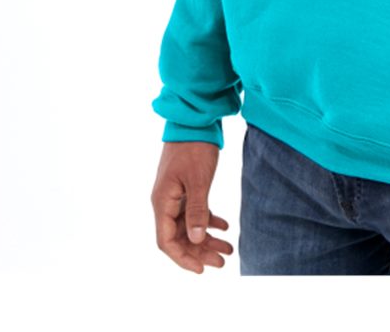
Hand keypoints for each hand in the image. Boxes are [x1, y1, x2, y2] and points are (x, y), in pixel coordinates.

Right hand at [152, 140, 234, 272]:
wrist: (194, 120)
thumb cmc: (193, 148)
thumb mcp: (198, 180)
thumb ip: (197, 210)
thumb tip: (196, 239)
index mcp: (162, 202)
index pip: (166, 241)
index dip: (183, 258)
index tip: (202, 269)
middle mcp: (165, 202)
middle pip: (179, 237)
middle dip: (200, 251)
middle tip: (223, 261)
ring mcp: (175, 195)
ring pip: (189, 226)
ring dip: (206, 239)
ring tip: (228, 249)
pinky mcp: (186, 187)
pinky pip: (195, 211)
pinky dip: (209, 220)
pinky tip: (225, 227)